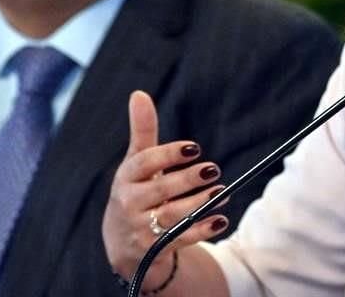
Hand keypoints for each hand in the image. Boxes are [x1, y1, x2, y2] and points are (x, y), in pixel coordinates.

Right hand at [102, 91, 228, 288]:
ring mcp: (139, 228)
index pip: (144, 163)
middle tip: (213, 169)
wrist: (122, 244)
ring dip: (199, 204)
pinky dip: (201, 231)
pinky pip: (179, 240)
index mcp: (126, 177)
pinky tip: (220, 220)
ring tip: (222, 192)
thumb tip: (139, 93)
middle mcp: (129, 202)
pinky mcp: (153, 250)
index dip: (168, 154)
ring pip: (171, 215)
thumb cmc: (135, 191)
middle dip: (187, 180)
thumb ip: (142, 130)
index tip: (194, 148)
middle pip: (159, 190)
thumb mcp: (136, 162)